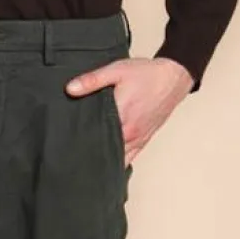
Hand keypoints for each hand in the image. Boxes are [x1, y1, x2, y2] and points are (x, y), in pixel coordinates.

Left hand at [65, 56, 193, 162]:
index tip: (66, 148)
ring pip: (118, 160)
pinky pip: (129, 159)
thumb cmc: (147, 74)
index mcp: (121, 117)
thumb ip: (92, 80)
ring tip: (85, 165)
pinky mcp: (144, 140)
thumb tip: (70, 89)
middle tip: (71, 158)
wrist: (173, 78)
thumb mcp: (116, 70)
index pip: (95, 138)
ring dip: (103, 161)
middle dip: (88, 155)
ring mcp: (138, 139)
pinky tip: (106, 167)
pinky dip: (117, 163)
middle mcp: (130, 133)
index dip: (80, 144)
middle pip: (104, 152)